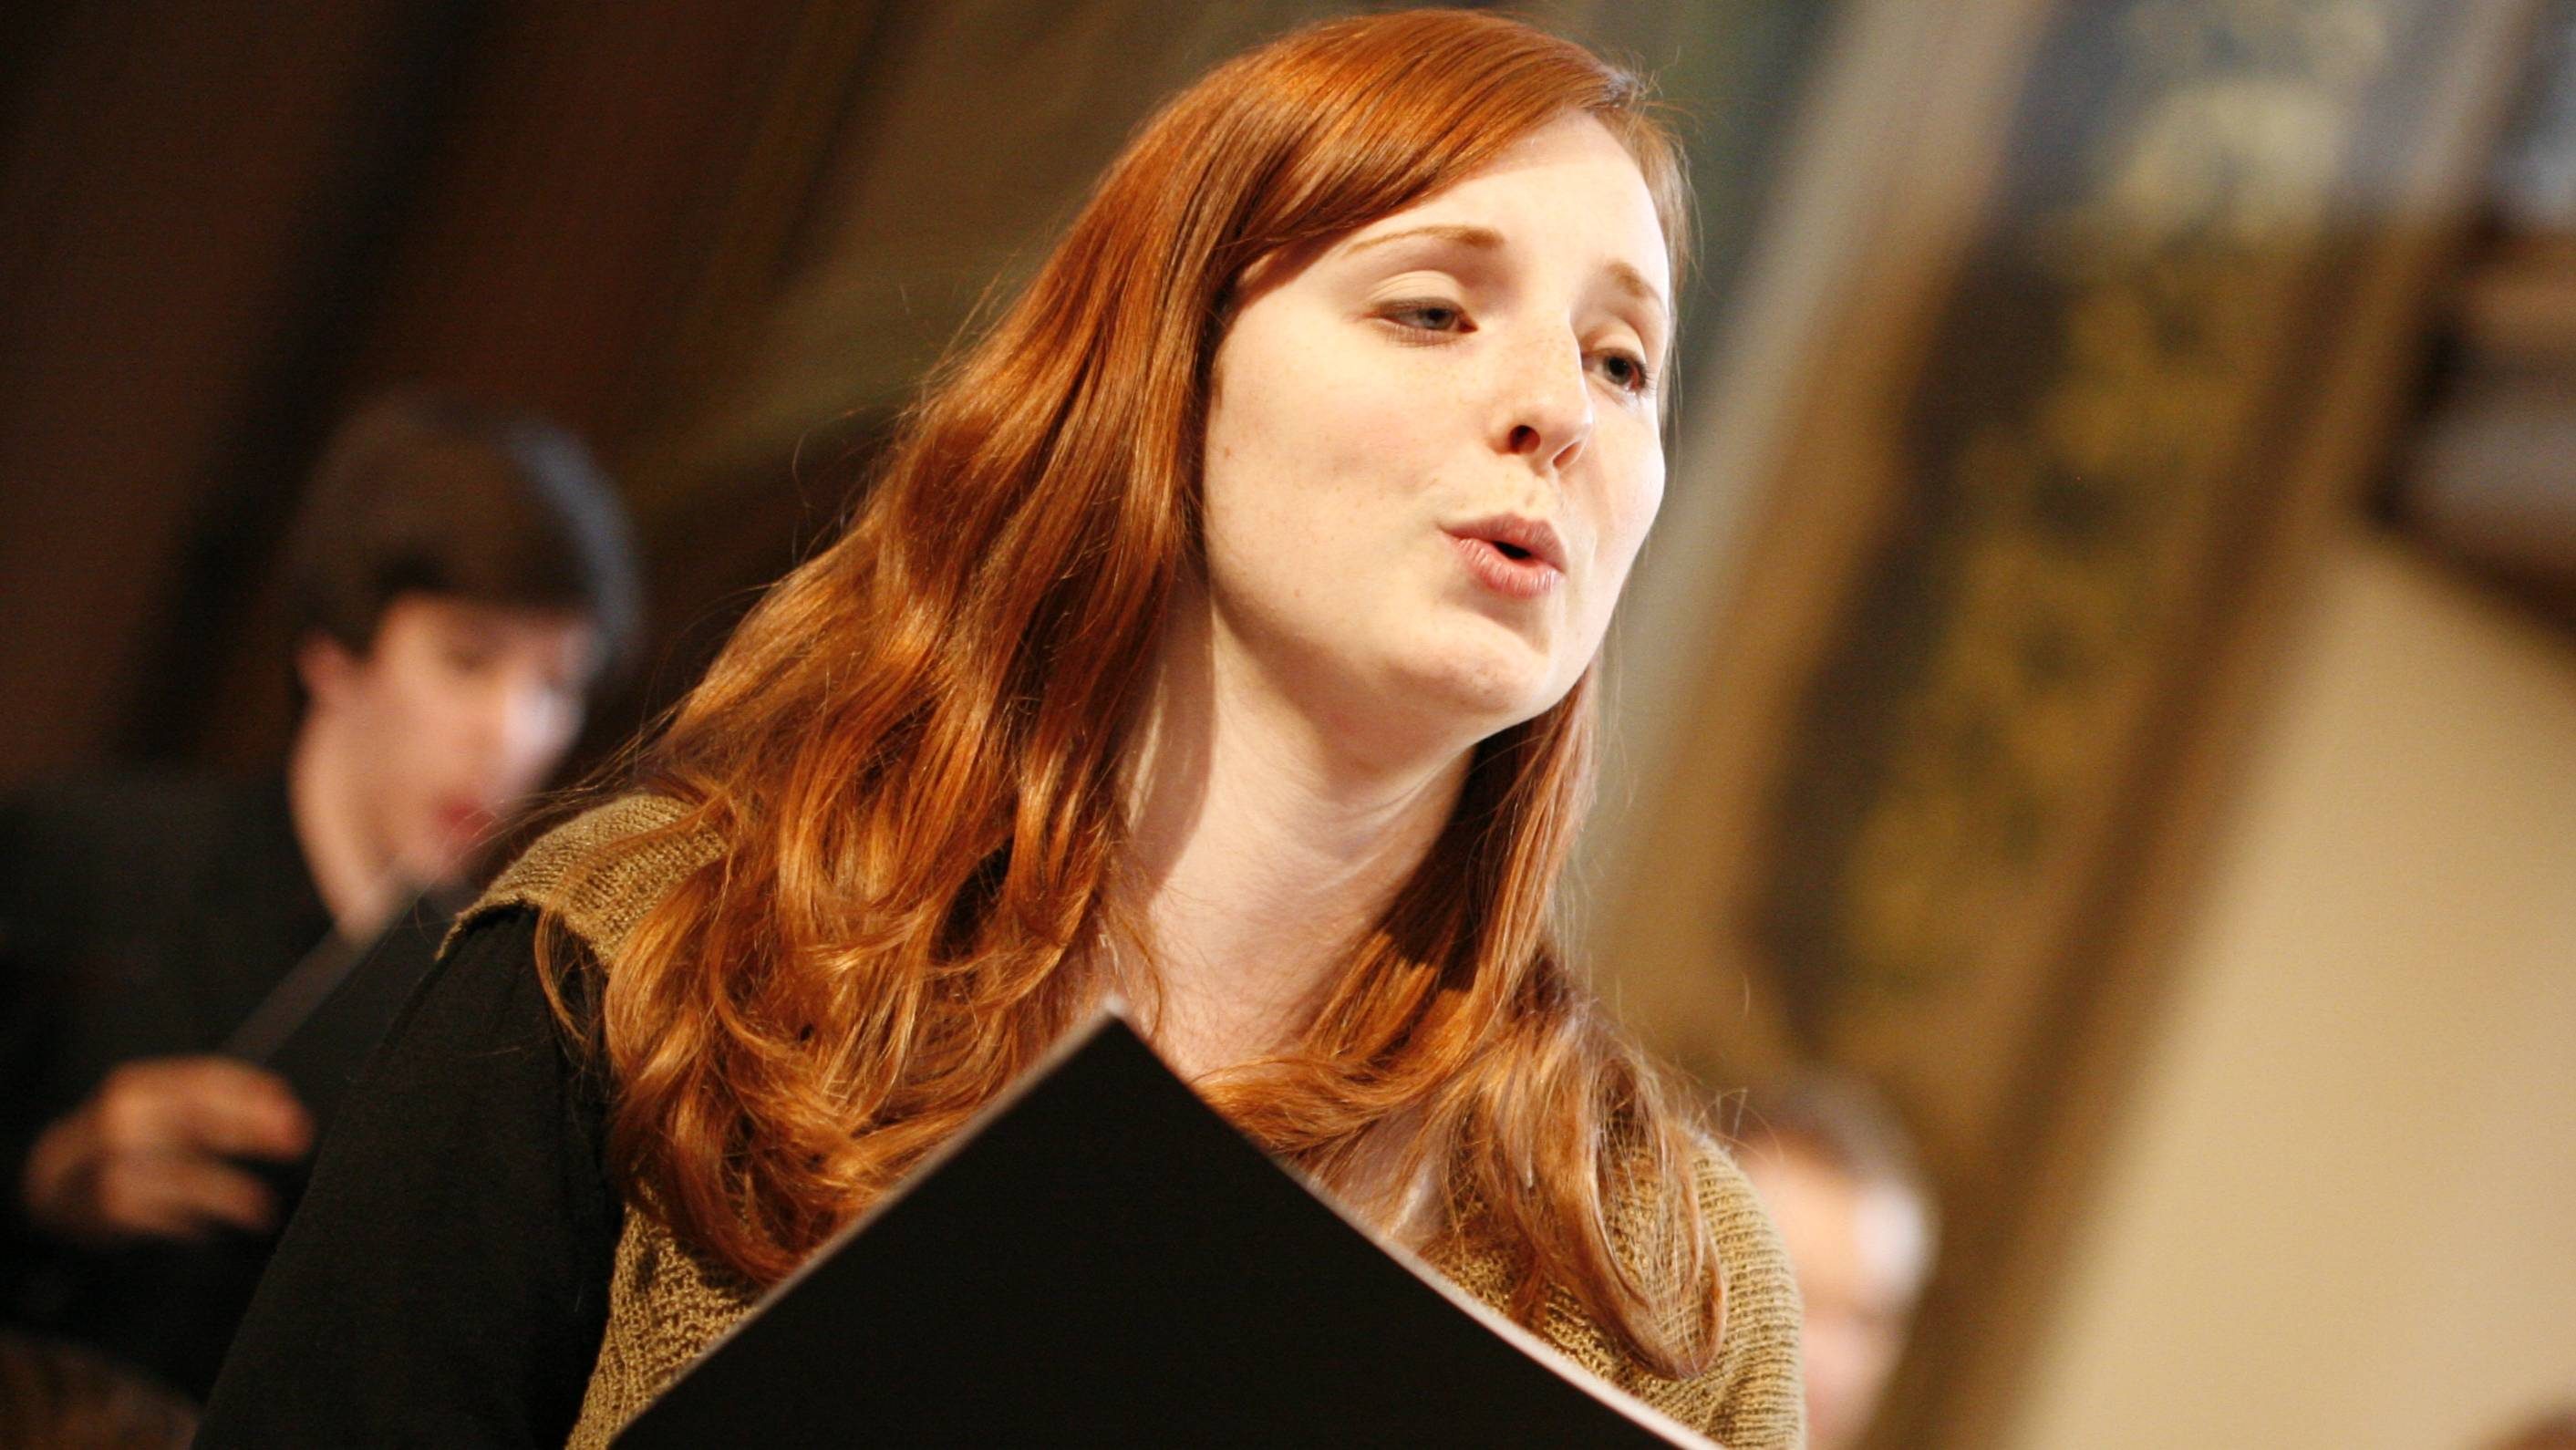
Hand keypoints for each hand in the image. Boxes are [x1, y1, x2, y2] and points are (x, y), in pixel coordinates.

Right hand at [20, 1056, 313, 1243]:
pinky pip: (160, 1216)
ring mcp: (104, 1163)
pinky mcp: (102, 1208)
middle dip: (249, 1128)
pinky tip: (213, 1227)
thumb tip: (279, 1102)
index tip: (289, 1105)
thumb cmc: (123, 1144)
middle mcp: (117, 1117)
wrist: (50, 1184)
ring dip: (229, 1191)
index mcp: (138, 1085)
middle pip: (193, 1119)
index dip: (250, 1091)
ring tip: (263, 1206)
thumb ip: (213, 1102)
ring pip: (179, 1175)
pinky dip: (192, 1222)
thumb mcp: (158, 1111)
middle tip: (295, 1139)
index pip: (200, 1079)